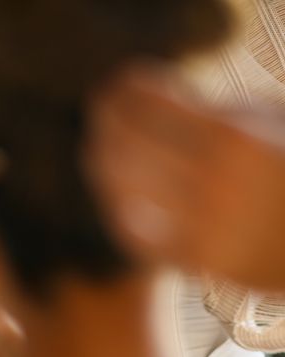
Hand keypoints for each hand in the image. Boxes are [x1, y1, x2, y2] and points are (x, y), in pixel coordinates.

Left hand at [86, 65, 284, 289]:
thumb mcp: (267, 123)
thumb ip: (211, 110)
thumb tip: (149, 96)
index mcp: (236, 138)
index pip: (153, 105)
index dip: (126, 91)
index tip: (117, 85)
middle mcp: (214, 182)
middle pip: (127, 145)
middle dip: (105, 121)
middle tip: (100, 112)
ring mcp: (203, 227)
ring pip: (122, 190)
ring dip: (101, 165)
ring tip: (98, 150)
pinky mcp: (197, 263)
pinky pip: (136, 234)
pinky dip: (119, 210)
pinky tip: (114, 193)